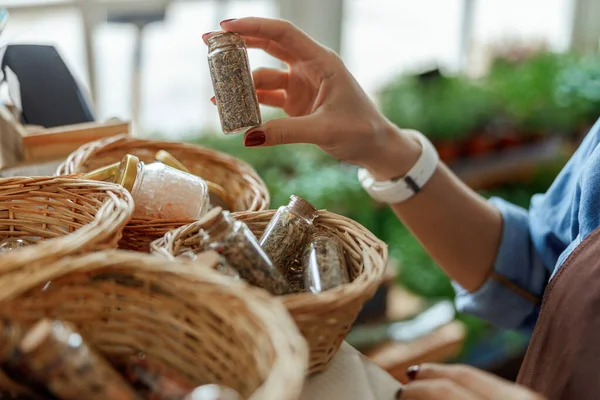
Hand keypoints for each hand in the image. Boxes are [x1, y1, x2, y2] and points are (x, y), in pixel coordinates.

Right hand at [202, 17, 420, 179]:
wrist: (375, 147)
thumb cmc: (361, 131)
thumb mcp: (324, 130)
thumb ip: (286, 132)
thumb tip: (248, 137)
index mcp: (321, 62)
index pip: (283, 35)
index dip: (254, 27)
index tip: (226, 27)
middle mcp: (309, 69)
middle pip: (268, 47)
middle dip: (239, 45)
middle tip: (208, 42)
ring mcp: (301, 86)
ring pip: (264, 76)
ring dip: (241, 84)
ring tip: (216, 94)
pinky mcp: (296, 104)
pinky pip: (267, 99)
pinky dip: (250, 103)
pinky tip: (232, 110)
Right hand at [398, 364, 544, 399]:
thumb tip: (411, 397)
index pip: (445, 389)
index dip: (418, 388)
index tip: (401, 393)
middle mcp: (514, 398)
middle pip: (464, 374)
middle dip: (432, 373)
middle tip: (408, 376)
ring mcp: (528, 396)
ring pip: (481, 376)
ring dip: (450, 374)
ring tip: (430, 378)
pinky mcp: (535, 399)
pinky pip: (496, 384)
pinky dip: (471, 383)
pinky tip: (460, 387)